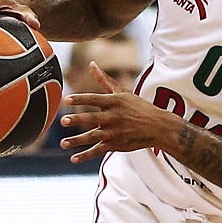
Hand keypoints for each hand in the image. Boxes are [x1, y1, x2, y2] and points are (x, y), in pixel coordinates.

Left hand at [59, 62, 175, 162]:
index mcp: (114, 102)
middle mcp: (114, 117)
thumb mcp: (122, 92)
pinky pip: (98, 150)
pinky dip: (86, 155)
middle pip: (93, 118)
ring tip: (63, 143)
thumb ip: (104, 80)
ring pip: (93, 137)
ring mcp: (115, 132)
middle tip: (64, 121)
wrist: (158, 127)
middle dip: (78, 120)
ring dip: (78, 141)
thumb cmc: (138, 107)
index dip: (80, 99)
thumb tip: (91, 64)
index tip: (66, 100)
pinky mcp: (116, 144)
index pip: (94, 99)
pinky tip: (73, 158)